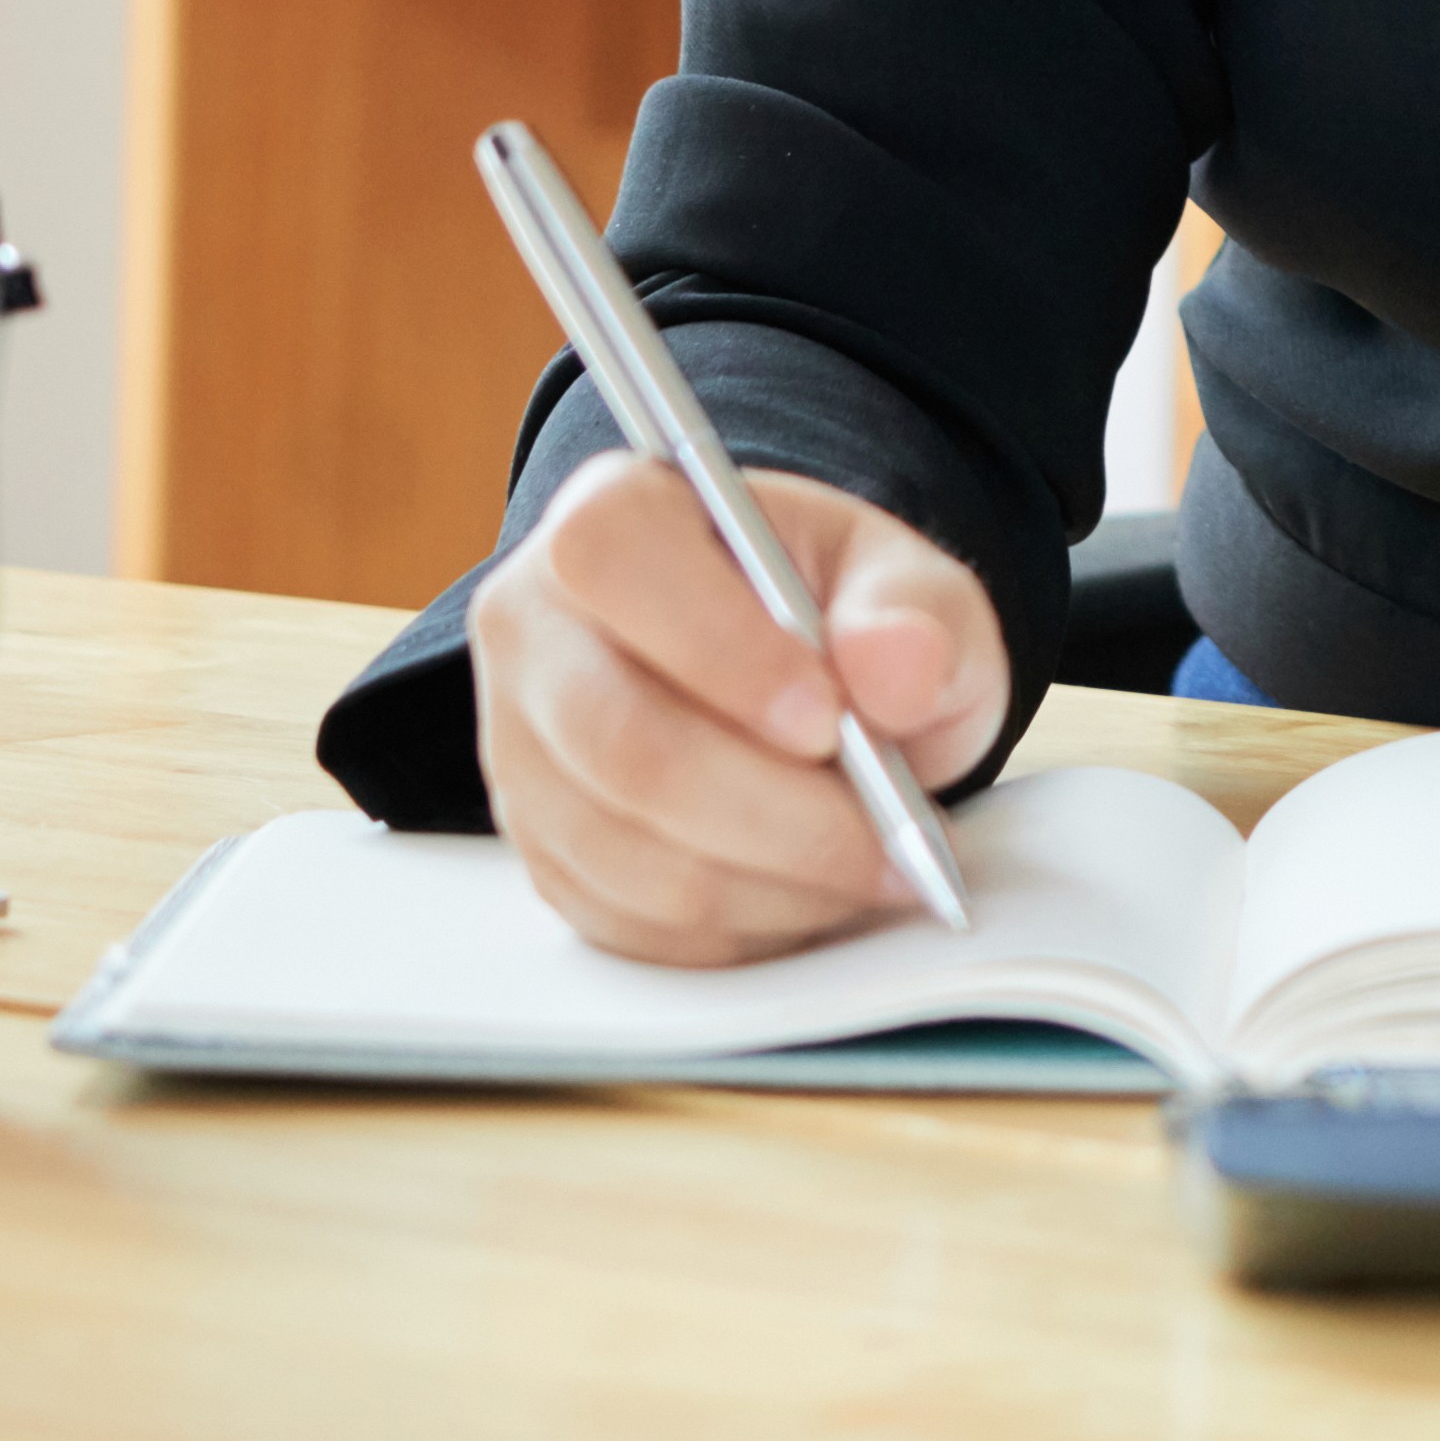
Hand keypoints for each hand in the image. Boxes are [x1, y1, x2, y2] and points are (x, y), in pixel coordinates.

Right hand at [465, 451, 1006, 964]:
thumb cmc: (837, 614)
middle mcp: (535, 625)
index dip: (721, 651)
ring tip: (871, 870)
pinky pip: (626, 920)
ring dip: (769, 884)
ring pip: (626, 852)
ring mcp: (521, 747)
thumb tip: (898, 663)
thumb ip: (918, 611)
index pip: (617, 559)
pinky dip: (736, 928)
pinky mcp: (541, 849)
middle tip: (889, 841)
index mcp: (612, 512)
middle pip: (620, 741)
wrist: (798, 677)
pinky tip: (809, 895)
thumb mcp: (906, 584)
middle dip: (774, 814)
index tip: (831, 721)